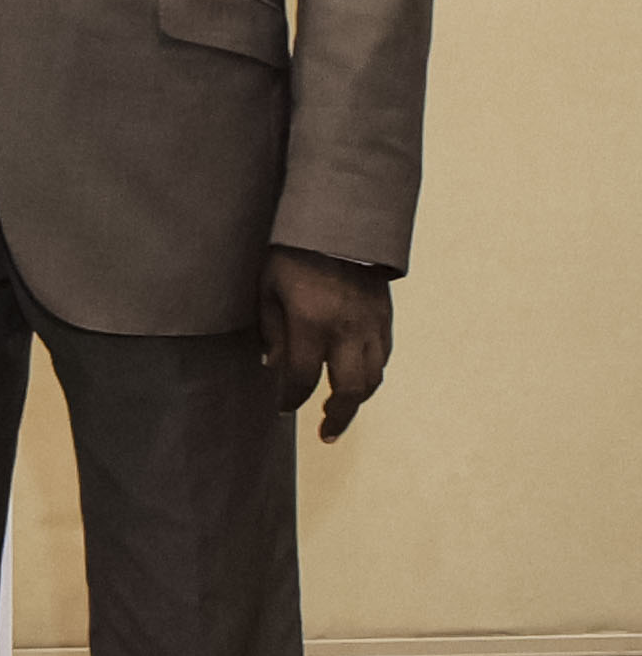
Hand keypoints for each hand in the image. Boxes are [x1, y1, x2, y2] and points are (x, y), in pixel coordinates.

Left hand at [262, 245, 396, 439]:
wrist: (340, 223)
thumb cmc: (292, 255)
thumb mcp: (268, 289)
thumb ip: (271, 331)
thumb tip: (272, 367)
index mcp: (312, 323)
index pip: (301, 378)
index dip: (290, 398)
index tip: (282, 409)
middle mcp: (347, 330)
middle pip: (350, 389)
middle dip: (337, 416)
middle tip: (325, 432)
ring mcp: (372, 325)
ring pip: (374, 377)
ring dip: (357, 400)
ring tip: (339, 412)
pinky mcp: (386, 317)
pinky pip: (384, 357)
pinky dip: (371, 375)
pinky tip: (356, 381)